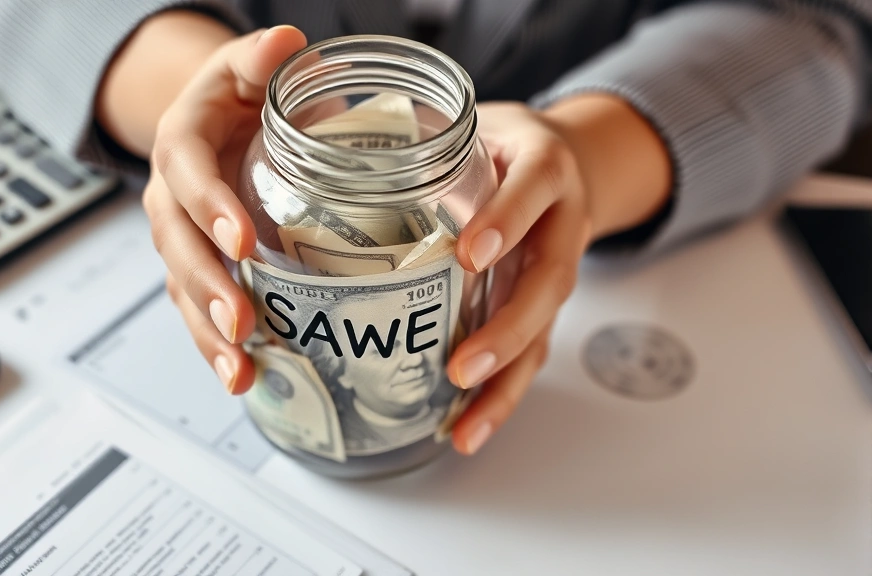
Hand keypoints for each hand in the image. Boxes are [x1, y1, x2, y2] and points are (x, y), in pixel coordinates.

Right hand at [141, 26, 307, 393]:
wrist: (214, 123)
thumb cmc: (233, 99)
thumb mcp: (242, 68)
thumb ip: (259, 57)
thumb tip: (285, 44)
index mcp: (181, 147)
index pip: (188, 178)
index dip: (210, 208)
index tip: (241, 240)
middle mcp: (172, 200)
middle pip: (179, 249)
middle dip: (208, 289)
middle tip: (241, 325)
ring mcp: (182, 241)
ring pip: (184, 291)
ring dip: (208, 334)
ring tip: (239, 370)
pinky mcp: (198, 269)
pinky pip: (198, 310)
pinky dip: (216, 346)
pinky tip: (244, 378)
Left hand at [447, 97, 670, 455]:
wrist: (566, 161)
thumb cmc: (503, 143)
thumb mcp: (473, 120)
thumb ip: (422, 134)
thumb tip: (324, 138)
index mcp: (544, 165)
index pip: (532, 188)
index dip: (506, 220)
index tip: (470, 254)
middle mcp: (562, 221)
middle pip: (549, 281)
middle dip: (508, 328)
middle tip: (463, 365)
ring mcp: (557, 269)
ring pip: (545, 331)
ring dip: (506, 381)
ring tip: (467, 424)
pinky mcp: (544, 306)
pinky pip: (531, 353)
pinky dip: (501, 395)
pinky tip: (468, 429)